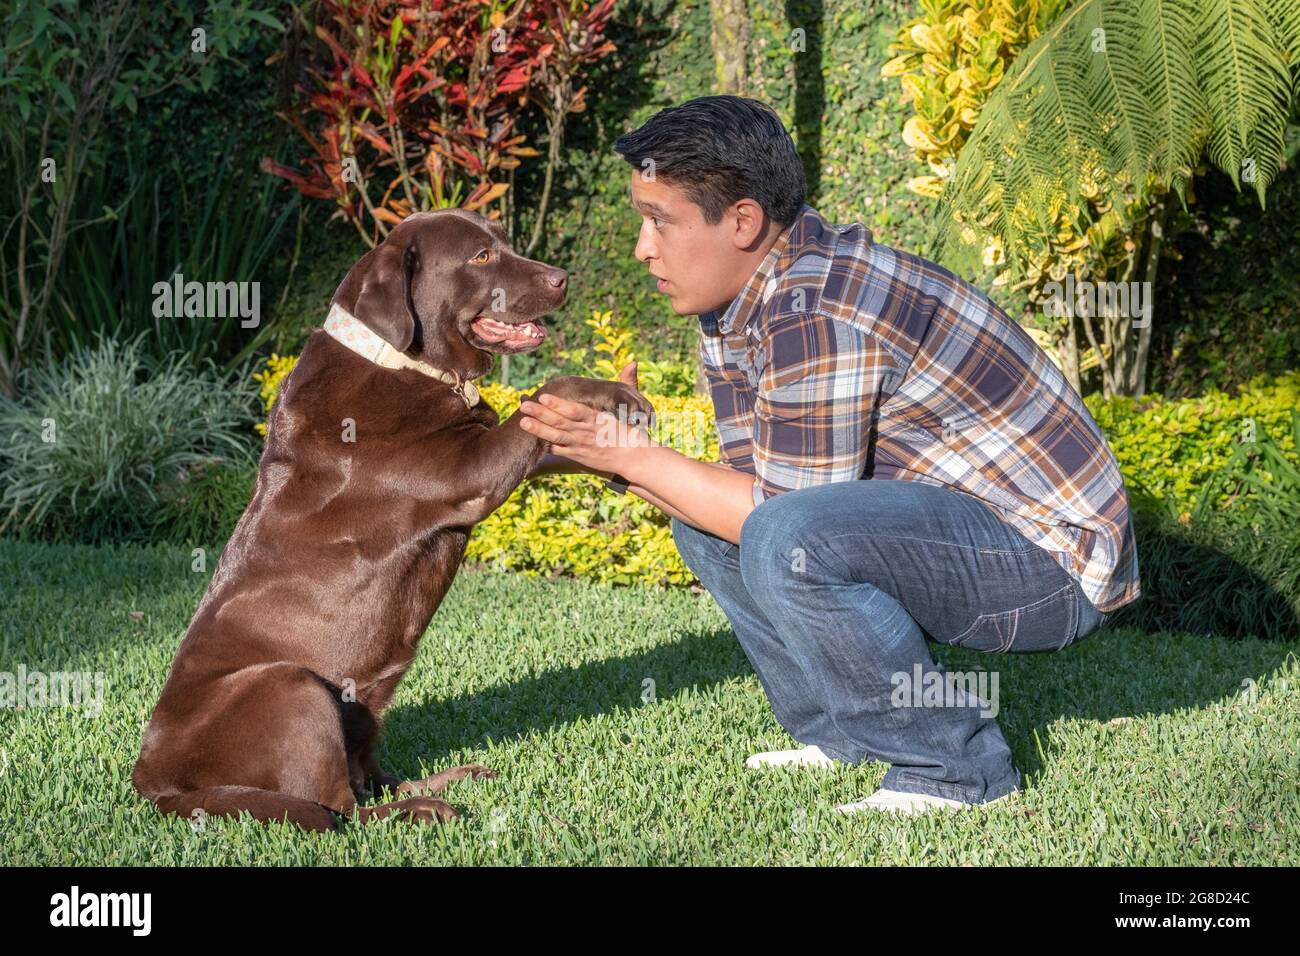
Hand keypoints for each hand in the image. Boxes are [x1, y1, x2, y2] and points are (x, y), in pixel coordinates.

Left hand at [519, 363, 655, 475]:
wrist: (637, 459)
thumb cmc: (634, 430)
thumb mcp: (634, 406)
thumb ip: (629, 382)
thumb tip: (633, 361)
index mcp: (598, 418)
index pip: (575, 410)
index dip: (559, 404)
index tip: (543, 396)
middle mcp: (587, 432)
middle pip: (561, 422)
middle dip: (541, 414)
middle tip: (524, 406)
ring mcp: (582, 445)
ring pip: (557, 436)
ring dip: (539, 429)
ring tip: (523, 422)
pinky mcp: (579, 456)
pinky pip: (560, 450)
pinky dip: (547, 445)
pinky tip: (533, 440)